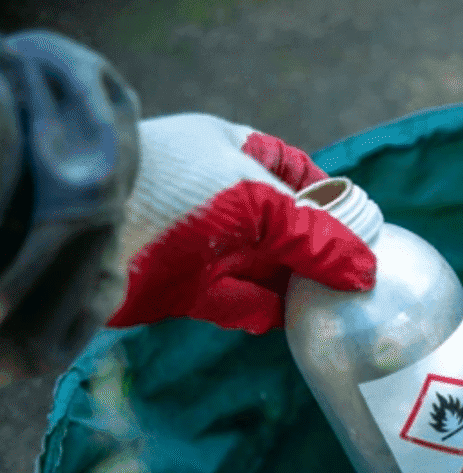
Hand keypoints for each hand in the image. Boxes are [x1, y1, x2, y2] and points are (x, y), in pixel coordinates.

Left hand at [104, 113, 375, 333]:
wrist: (86, 231)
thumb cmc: (178, 190)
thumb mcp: (259, 201)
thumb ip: (316, 236)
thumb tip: (366, 270)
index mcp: (230, 151)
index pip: (292, 168)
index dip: (327, 195)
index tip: (361, 223)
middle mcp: (216, 196)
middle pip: (283, 225)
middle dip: (317, 249)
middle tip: (356, 274)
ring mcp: (200, 242)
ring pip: (262, 267)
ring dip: (294, 286)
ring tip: (334, 305)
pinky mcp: (184, 286)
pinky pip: (236, 301)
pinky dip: (261, 311)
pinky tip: (287, 320)